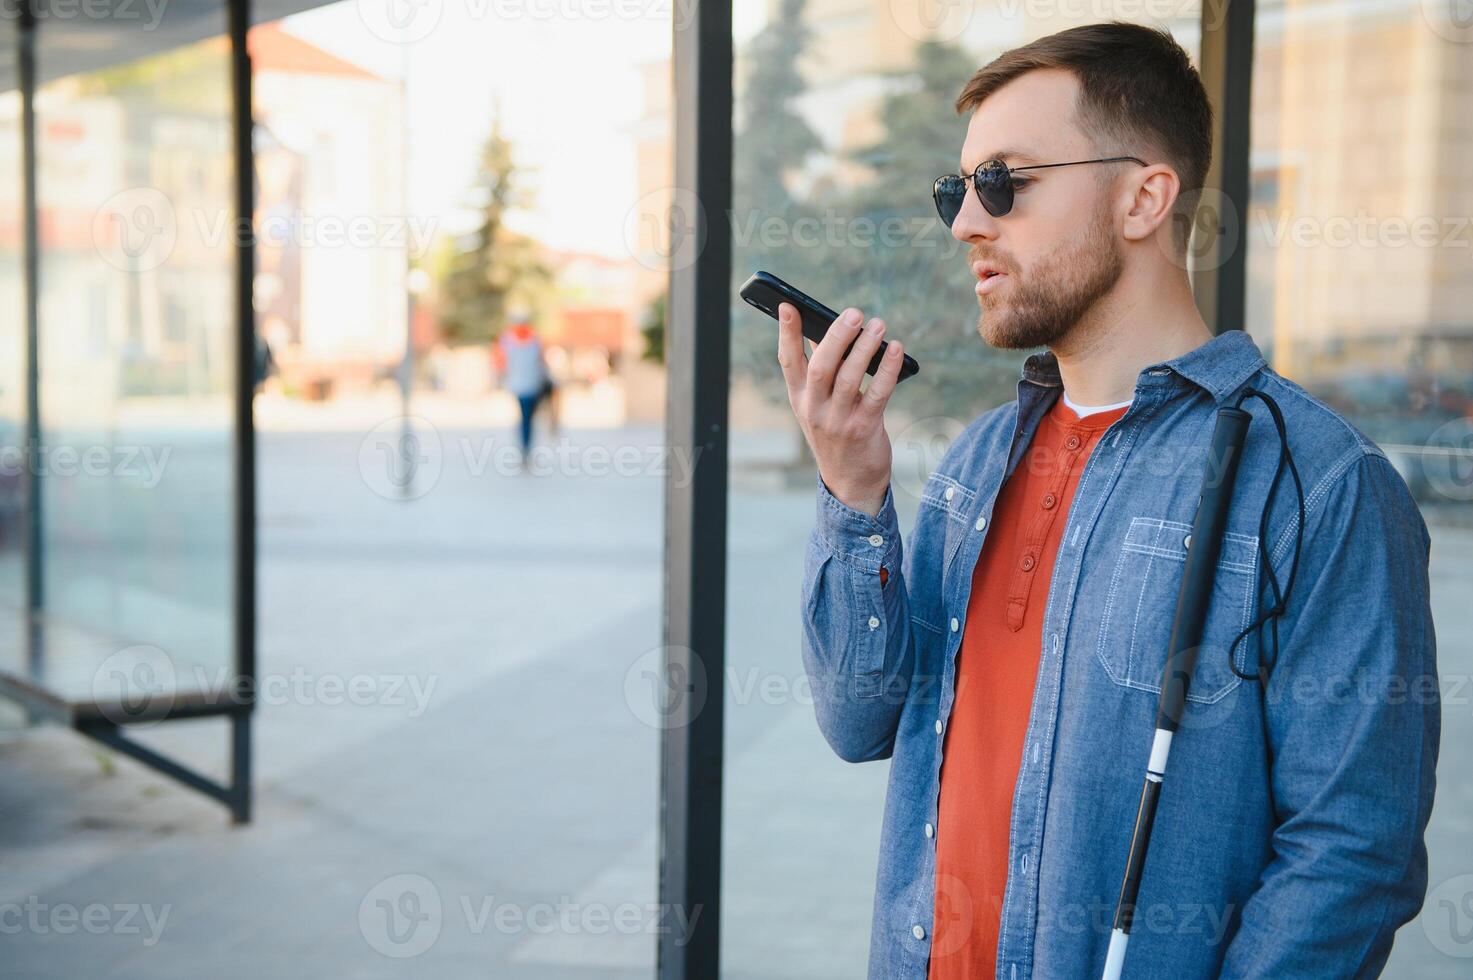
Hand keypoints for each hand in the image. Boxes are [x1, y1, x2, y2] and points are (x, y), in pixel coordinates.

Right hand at [776, 302, 903, 517]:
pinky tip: (895, 350)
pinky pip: (877, 394)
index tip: (788, 305)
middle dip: (836, 336)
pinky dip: (886, 369)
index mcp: (799, 399)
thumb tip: (830, 331)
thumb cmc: (837, 433)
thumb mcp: (820, 405)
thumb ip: (822, 372)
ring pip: (849, 378)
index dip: (787, 333)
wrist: (850, 482)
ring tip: (878, 325)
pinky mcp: (863, 429)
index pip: (788, 361)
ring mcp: (837, 421)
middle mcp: (814, 409)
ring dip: (865, 348)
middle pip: (820, 366)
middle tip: (854, 312)